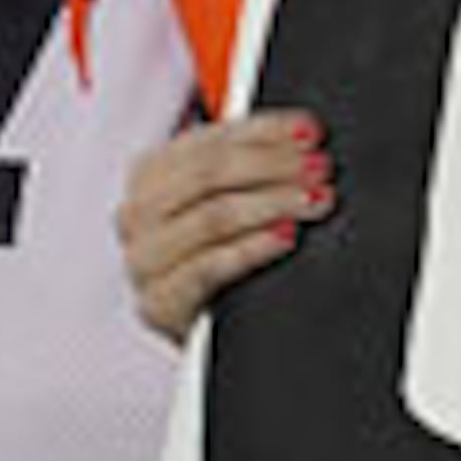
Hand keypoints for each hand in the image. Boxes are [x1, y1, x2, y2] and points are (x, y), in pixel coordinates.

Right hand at [119, 110, 329, 343]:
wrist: (197, 328)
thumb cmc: (216, 251)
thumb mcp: (227, 199)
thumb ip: (251, 163)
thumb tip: (305, 135)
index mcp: (152, 174)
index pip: (210, 140)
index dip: (264, 131)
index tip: (309, 131)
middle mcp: (140, 212)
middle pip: (208, 174)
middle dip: (273, 165)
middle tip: (320, 167)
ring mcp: (144, 259)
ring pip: (212, 217)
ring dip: (272, 203)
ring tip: (314, 200)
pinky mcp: (157, 303)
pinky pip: (207, 268)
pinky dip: (252, 248)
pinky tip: (285, 237)